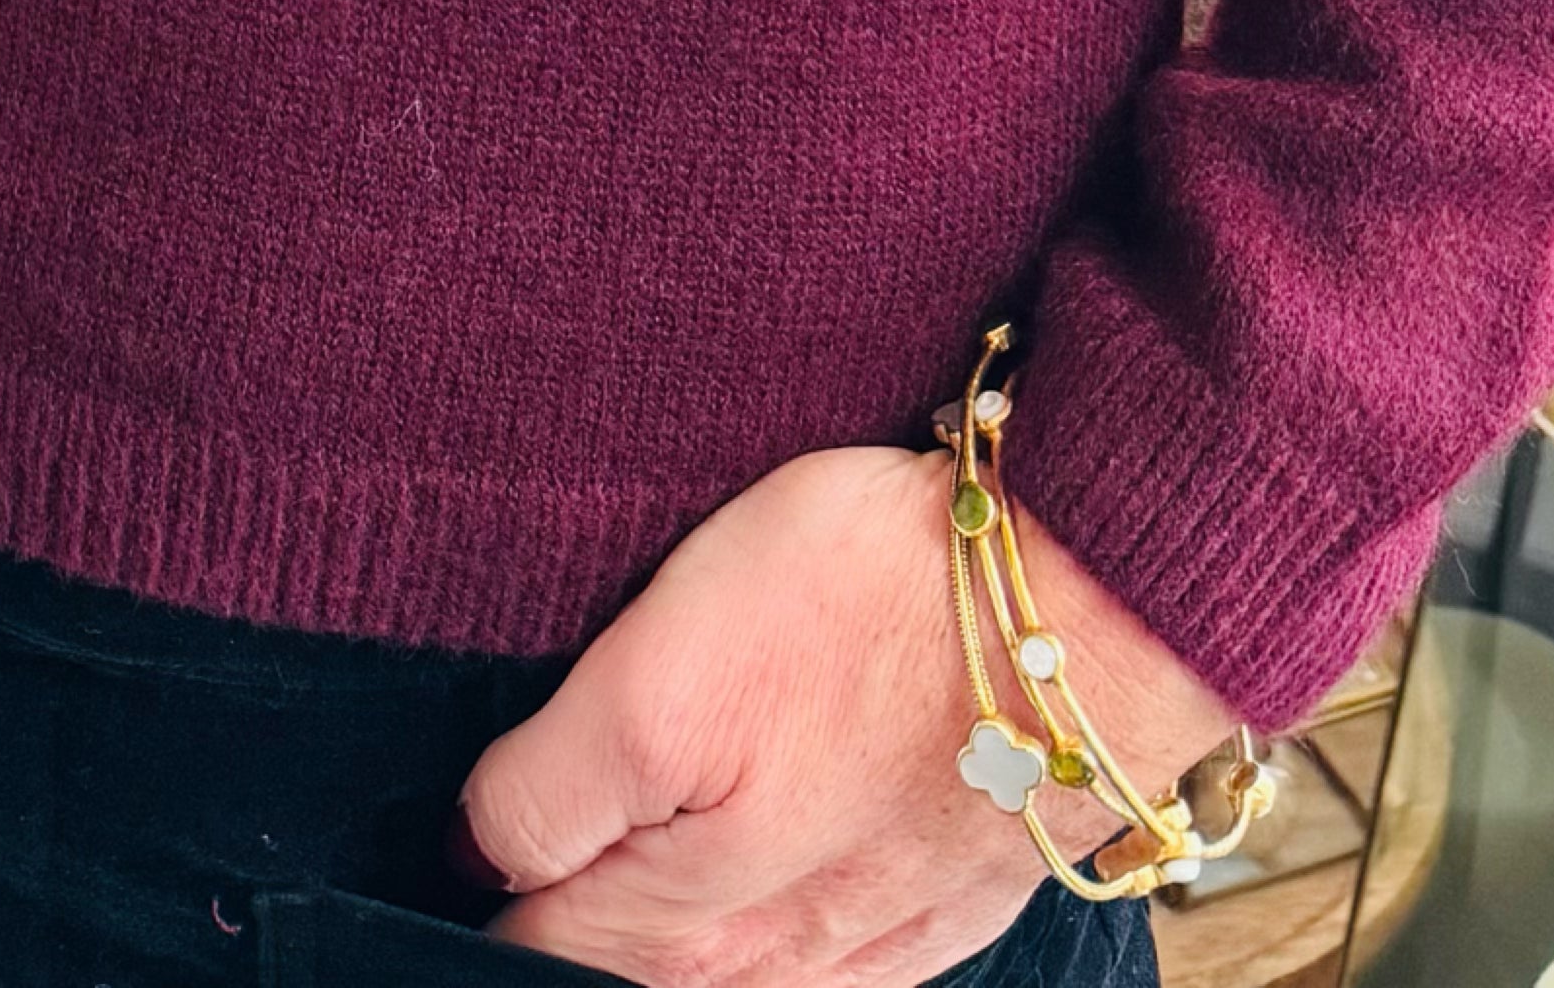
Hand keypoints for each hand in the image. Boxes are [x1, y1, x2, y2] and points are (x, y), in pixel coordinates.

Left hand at [464, 445, 1234, 978]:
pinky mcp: (925, 928)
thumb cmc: (870, 602)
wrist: (1084, 617)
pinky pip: (808, 975)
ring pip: (705, 978)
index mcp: (671, 905)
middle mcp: (754, 959)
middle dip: (566, 907)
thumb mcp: (657, 664)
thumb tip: (477, 852)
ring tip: (651, 842)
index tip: (469, 803)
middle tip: (546, 821)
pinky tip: (752, 895)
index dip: (477, 860)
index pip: (520, 922)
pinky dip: (761, 946)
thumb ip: (548, 787)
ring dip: (660, 931)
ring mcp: (846, 953)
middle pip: (609, 967)